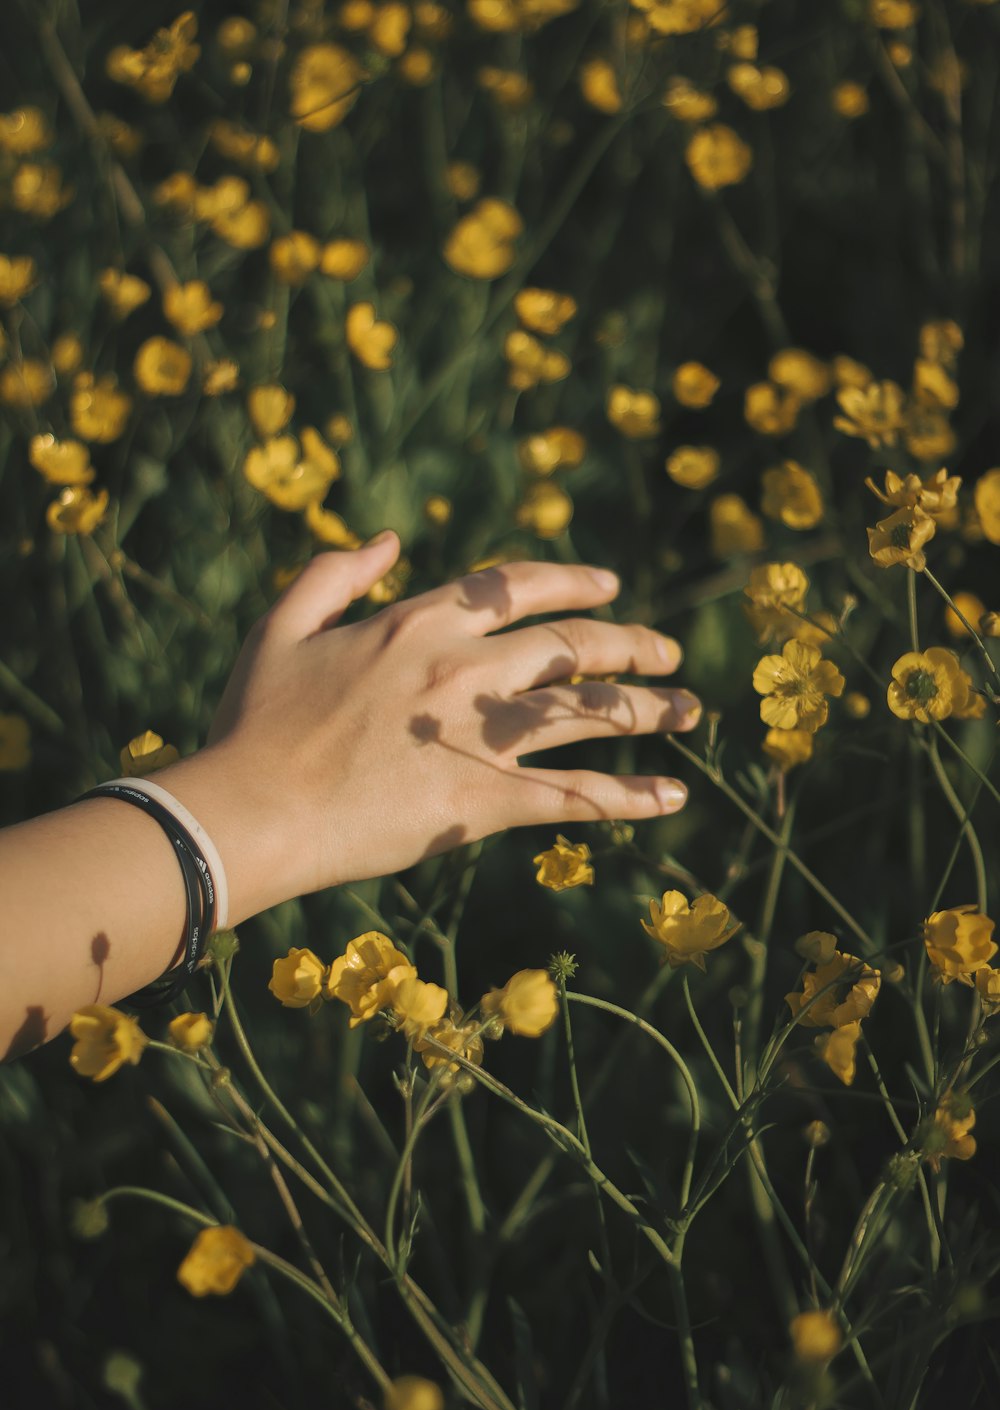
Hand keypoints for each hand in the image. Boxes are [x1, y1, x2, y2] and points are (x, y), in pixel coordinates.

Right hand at [148, 533, 700, 923]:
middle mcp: (464, 668)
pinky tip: (672, 797)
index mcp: (419, 621)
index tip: (610, 584)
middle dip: (630, 644)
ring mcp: (479, 734)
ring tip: (691, 712)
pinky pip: (573, 796)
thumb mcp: (280, 626)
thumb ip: (334, 573)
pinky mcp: (483, 801)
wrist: (252, 810)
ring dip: (648, 709)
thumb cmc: (255, 723)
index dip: (574, 581)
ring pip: (588, 713)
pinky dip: (629, 797)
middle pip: (574, 645)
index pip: (519, 586)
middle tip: (667, 653)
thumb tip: (390, 541)